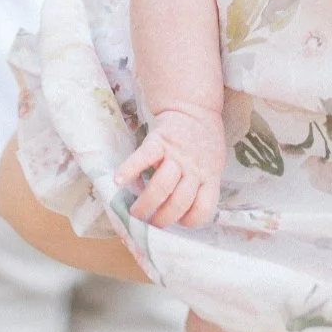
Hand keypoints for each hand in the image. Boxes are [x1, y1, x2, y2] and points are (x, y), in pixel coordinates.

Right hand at [115, 106, 226, 228]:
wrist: (193, 106)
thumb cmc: (203, 141)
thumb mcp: (213, 163)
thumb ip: (203, 185)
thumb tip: (183, 213)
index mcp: (209, 176)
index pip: (203, 208)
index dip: (189, 221)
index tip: (178, 223)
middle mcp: (194, 168)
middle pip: (179, 202)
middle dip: (162, 219)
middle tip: (149, 225)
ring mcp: (176, 154)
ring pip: (162, 186)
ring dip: (146, 204)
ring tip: (135, 213)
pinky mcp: (159, 140)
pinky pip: (144, 158)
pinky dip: (130, 170)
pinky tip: (118, 181)